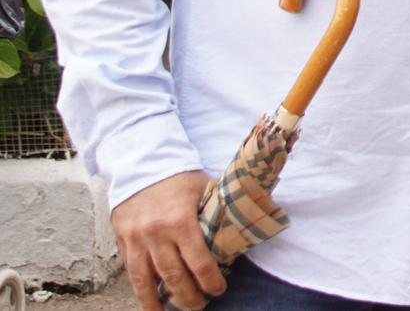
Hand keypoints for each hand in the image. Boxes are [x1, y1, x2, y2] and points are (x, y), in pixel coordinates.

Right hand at [110, 170, 224, 310]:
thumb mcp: (204, 189)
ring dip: (158, 302)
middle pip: (173, 277)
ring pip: (145, 281)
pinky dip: (140, 289)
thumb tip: (238, 229)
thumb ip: (215, 212)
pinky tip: (149, 301)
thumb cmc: (178, 176)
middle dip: (188, 297)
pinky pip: (130, 271)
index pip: (199, 262)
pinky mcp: (121, 240)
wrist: (141, 161)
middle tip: (200, 305)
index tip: (219, 289)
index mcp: (180, 221)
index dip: (210, 281)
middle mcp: (156, 234)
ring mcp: (135, 239)